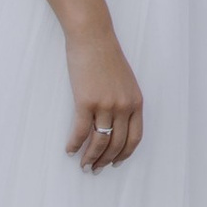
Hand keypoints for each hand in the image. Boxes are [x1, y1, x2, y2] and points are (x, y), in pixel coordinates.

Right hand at [67, 28, 144, 169]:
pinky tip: (69, 150)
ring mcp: (106, 105)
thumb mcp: (125, 81)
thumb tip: (116, 122)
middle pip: (117, 144)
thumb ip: (124, 100)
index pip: (134, 138)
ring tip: (83, 165)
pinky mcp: (86, 101)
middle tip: (95, 169)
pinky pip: (81, 131)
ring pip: (99, 142)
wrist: (93, 37)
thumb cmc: (106, 56)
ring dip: (90, 158)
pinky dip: (74, 144)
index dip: (125, 154)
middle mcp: (123, 106)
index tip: (116, 163)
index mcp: (136, 102)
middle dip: (106, 161)